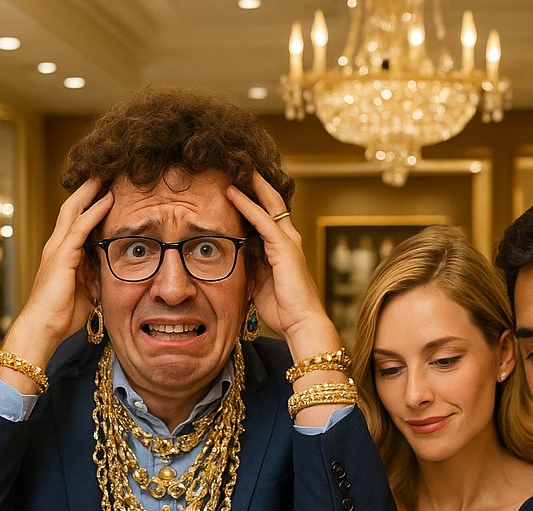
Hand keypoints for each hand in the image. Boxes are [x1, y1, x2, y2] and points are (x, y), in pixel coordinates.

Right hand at [1, 178, 113, 363]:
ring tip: (107, 175)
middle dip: (88, 189)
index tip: (104, 190)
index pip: (75, 221)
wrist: (41, 328)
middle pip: (72, 208)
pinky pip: (80, 227)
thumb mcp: (84, 293)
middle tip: (105, 172)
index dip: (88, 204)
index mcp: (61, 254)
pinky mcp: (62, 256)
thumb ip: (93, 278)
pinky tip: (108, 199)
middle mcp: (56, 246)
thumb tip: (107, 272)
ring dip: (91, 192)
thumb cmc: (60, 316)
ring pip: (74, 211)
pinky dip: (94, 212)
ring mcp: (57, 249)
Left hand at [225, 172, 340, 356]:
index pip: (266, 215)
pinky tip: (232, 192)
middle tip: (237, 163)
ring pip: (268, 204)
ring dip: (250, 186)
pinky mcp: (284, 247)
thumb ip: (249, 266)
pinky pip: (263, 220)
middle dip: (255, 182)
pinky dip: (247, 205)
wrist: (301, 323)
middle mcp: (288, 239)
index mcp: (281, 247)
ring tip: (233, 167)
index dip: (252, 198)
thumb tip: (231, 257)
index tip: (235, 183)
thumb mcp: (257, 283)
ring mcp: (288, 241)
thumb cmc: (282, 309)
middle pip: (271, 201)